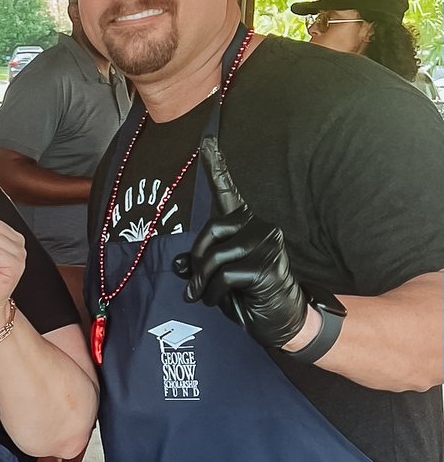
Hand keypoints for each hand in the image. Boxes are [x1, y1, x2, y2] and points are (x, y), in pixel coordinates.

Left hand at [173, 136, 307, 348]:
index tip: (206, 141)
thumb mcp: (218, 277)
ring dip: (204, 282)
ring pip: (215, 256)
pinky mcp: (266, 266)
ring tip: (208, 295)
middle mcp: (259, 227)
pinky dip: (215, 293)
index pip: (229, 192)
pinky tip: (222, 301)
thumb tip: (179, 265)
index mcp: (246, 225)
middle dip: (198, 260)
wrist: (282, 320)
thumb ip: (199, 264)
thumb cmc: (248, 294)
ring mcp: (266, 245)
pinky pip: (224, 276)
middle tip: (196, 284)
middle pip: (211, 231)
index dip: (216, 167)